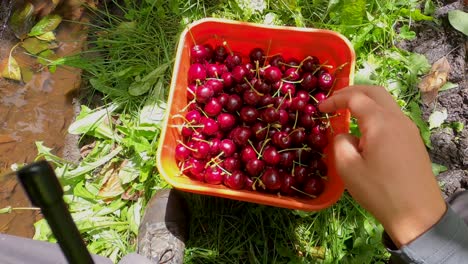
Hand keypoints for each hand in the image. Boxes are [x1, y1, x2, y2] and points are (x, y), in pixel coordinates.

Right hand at [319, 85, 445, 247]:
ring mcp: (409, 129)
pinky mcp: (413, 140)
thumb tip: (345, 135)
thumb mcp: (348, 168)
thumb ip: (340, 142)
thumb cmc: (379, 190)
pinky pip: (392, 117)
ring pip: (385, 103)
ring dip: (365, 102)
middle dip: (352, 92)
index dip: (335, 100)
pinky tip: (365, 130)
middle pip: (374, 92)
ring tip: (347, 113)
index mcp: (380, 122)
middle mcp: (397, 119)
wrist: (417, 213)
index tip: (320, 109)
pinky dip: (375, 114)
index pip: (355, 98)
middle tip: (334, 101)